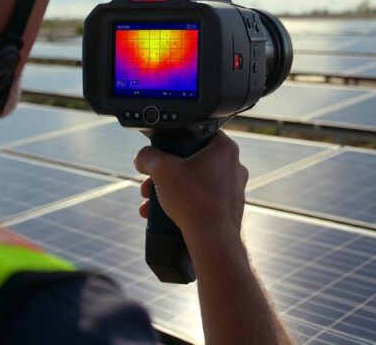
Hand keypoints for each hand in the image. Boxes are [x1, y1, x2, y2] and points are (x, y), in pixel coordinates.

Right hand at [134, 131, 248, 257]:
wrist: (212, 241)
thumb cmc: (194, 201)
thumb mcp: (162, 170)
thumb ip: (148, 157)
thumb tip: (142, 158)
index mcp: (224, 149)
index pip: (198, 134)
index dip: (175, 142)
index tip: (162, 155)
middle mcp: (233, 167)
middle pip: (192, 162)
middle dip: (165, 175)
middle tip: (149, 183)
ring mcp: (232, 189)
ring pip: (194, 184)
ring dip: (169, 192)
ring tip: (150, 204)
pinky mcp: (227, 209)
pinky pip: (200, 202)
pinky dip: (182, 206)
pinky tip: (163, 217)